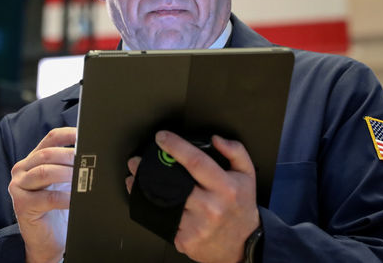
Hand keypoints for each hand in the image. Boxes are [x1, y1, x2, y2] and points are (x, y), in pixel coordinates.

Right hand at [9, 127, 75, 262]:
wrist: (47, 240)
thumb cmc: (58, 209)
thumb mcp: (63, 182)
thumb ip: (69, 166)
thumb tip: (91, 152)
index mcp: (33, 159)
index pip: (51, 138)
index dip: (69, 134)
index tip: (85, 135)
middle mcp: (22, 169)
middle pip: (47, 154)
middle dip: (70, 156)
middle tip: (88, 161)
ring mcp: (18, 186)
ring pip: (45, 172)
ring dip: (67, 174)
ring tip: (83, 179)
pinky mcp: (22, 205)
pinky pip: (48, 198)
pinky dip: (65, 198)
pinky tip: (76, 200)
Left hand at [126, 131, 258, 262]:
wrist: (244, 244)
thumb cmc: (241, 207)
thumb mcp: (247, 175)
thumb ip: (235, 151)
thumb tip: (215, 139)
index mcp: (225, 187)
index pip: (196, 161)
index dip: (175, 146)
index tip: (161, 137)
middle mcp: (210, 207)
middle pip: (172, 182)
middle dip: (149, 168)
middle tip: (136, 160)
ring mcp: (196, 225)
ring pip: (163, 202)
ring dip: (144, 188)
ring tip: (136, 177)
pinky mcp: (185, 240)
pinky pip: (163, 219)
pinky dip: (152, 208)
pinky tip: (146, 199)